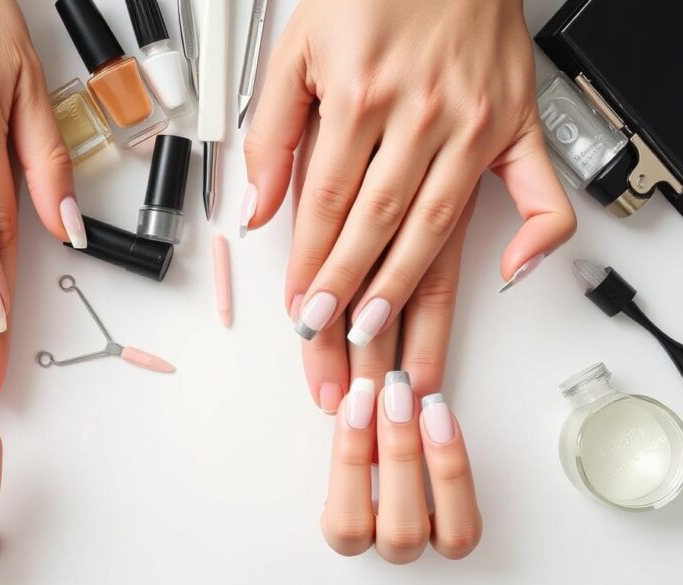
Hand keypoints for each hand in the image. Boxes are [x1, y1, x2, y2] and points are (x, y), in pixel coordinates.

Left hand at [242, 0, 574, 347]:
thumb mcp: (296, 50)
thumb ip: (272, 131)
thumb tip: (259, 208)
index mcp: (360, 96)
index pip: (328, 202)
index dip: (310, 262)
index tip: (299, 309)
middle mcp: (420, 114)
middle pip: (378, 223)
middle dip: (350, 291)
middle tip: (330, 341)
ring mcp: (474, 121)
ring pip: (437, 222)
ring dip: (407, 285)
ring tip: (382, 337)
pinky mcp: (517, 120)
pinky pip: (538, 186)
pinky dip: (537, 234)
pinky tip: (512, 275)